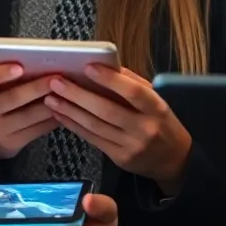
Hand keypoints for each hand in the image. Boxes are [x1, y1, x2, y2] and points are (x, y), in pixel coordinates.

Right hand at [0, 64, 58, 176]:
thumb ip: (3, 77)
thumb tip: (36, 64)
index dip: (1, 73)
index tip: (20, 67)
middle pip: (14, 98)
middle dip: (38, 87)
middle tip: (58, 76)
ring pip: (31, 115)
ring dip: (52, 102)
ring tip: (67, 91)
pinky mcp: (12, 144)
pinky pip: (38, 129)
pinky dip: (53, 117)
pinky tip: (64, 108)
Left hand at [45, 66, 191, 192]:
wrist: (174, 160)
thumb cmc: (161, 122)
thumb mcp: (156, 100)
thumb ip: (133, 84)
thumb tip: (107, 65)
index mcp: (157, 108)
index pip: (133, 92)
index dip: (110, 79)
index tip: (88, 67)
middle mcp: (144, 128)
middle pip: (106, 110)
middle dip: (78, 95)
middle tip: (56, 81)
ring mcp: (131, 146)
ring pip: (94, 126)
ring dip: (69, 110)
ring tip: (51, 97)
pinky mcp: (119, 158)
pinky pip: (92, 139)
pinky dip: (74, 125)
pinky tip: (60, 115)